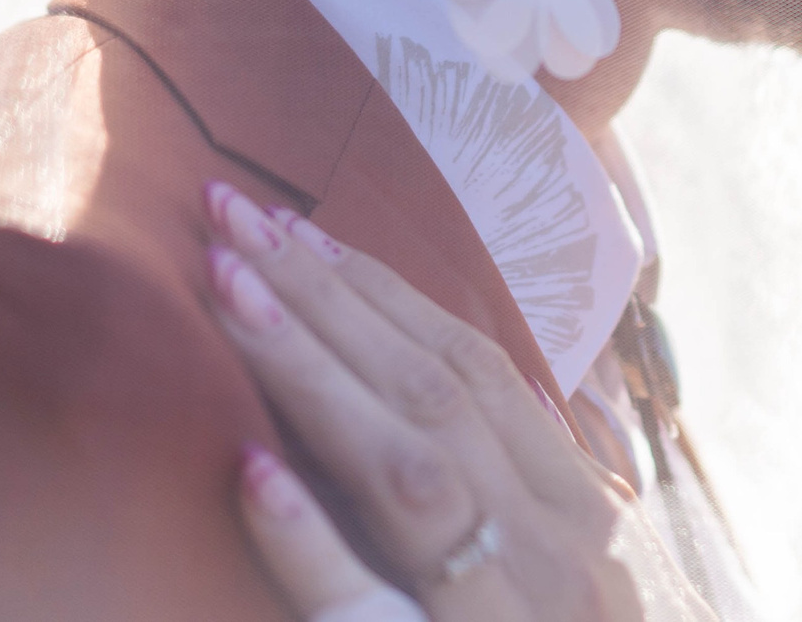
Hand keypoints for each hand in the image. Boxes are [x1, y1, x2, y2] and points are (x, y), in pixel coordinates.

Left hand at [203, 181, 642, 621]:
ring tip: (230, 297)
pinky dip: (312, 539)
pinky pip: (374, 609)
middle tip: (228, 220)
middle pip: (434, 392)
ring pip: (409, 470)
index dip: (376, 291)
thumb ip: (494, 492)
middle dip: (327, 298)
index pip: (470, 368)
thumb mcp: (541, 574)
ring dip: (315, 373)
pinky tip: (249, 474)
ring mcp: (513, 611)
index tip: (284, 225)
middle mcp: (559, 547)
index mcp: (573, 509)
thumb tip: (419, 398)